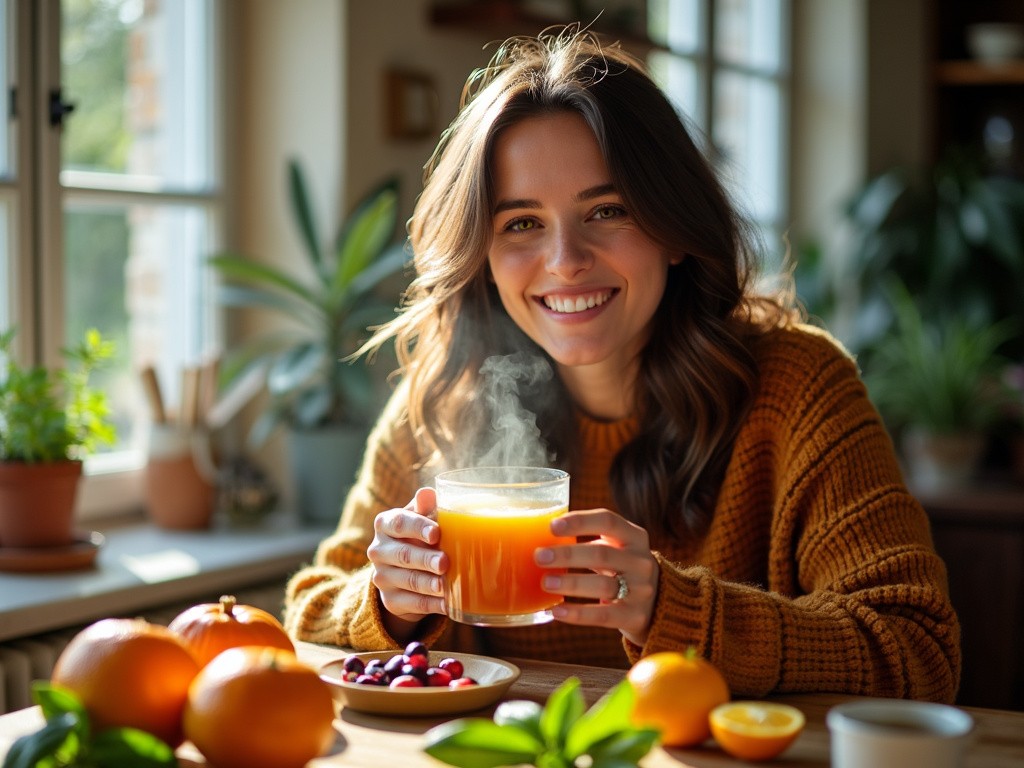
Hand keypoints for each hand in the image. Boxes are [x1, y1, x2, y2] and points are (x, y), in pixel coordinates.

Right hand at [367, 487, 447, 625]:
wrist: (403, 571)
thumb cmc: (418, 536)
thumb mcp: (421, 519)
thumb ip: (425, 507)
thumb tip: (428, 493)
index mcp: (385, 524)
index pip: (399, 523)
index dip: (418, 527)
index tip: (436, 533)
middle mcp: (378, 550)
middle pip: (403, 554)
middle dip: (425, 559)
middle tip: (444, 562)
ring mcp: (382, 577)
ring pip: (407, 580)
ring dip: (428, 584)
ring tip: (446, 586)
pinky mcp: (391, 600)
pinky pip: (412, 603)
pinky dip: (431, 604)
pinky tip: (448, 604)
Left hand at [536, 508, 658, 645]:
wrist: (658, 603)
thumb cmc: (621, 568)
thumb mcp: (615, 548)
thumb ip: (589, 541)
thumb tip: (537, 539)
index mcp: (635, 536)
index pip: (608, 521)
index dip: (580, 521)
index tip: (552, 526)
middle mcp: (641, 561)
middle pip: (602, 554)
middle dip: (567, 555)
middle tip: (539, 556)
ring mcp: (641, 590)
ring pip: (603, 585)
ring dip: (571, 583)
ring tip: (545, 583)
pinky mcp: (635, 616)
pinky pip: (603, 615)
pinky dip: (578, 614)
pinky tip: (557, 611)